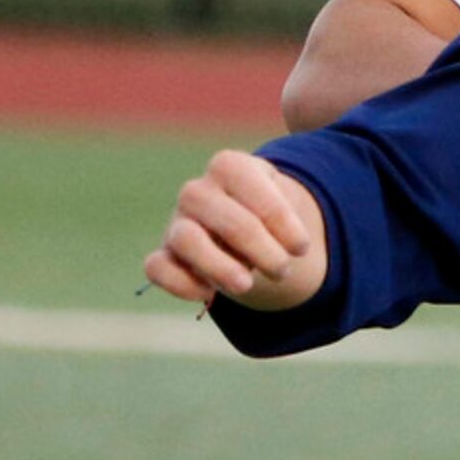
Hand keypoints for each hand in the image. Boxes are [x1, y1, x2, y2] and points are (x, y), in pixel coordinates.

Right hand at [144, 149, 319, 309]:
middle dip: (263, 251)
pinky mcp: (162, 255)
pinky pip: (157, 267)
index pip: (254, 190)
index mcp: (229, 166)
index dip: (283, 223)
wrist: (245, 229)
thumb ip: (286, 217)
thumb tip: (292, 248)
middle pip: (230, 222)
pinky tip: (209, 292)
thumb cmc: (267, 213)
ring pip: (187, 240)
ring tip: (247, 285)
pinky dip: (182, 284)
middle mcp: (197, 191)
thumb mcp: (286, 204)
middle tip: (284, 271)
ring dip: (221, 268)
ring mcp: (176, 223)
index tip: (302, 248)